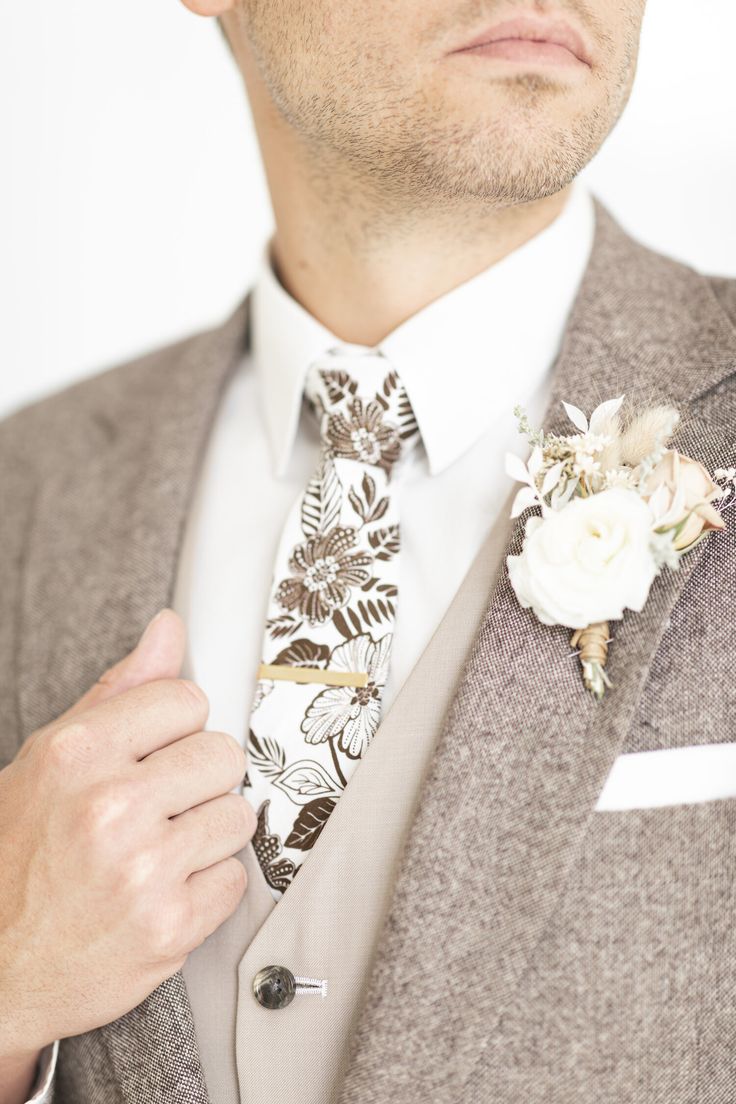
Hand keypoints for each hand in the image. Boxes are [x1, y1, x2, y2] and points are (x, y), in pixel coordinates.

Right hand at [0, 609, 254, 1060]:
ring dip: (207, 834)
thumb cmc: (18, 859)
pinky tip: (164, 891)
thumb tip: (169, 629)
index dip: (175, 728)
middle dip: (197, 780)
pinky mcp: (170, 927)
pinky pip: (235, 877)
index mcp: (75, 754)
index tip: (156, 752)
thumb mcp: (50, 763)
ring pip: (238, 814)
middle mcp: (109, 807)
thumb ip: (118, 692)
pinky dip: (207, 887)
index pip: (186, 700)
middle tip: (159, 807)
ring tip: (158, 851)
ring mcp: (142, 870)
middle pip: (223, 754)